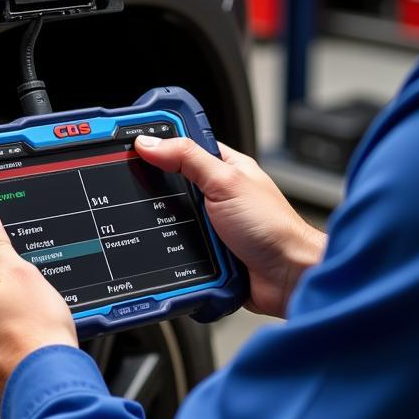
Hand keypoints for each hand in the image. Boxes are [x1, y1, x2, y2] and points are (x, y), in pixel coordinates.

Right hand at [134, 136, 325, 317]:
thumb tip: (150, 143)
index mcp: (224, 167)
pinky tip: (169, 253)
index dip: (159, 141)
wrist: (288, 278)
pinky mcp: (206, 254)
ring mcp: (210, 225)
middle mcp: (216, 194)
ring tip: (165, 227)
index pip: (183, 145)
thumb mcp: (226, 182)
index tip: (130, 141)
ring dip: (166, 227)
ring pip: (170, 220)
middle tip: (143, 190)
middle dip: (157, 191)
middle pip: (171, 184)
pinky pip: (176, 249)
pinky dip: (172, 252)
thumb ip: (188, 159)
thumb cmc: (273, 228)